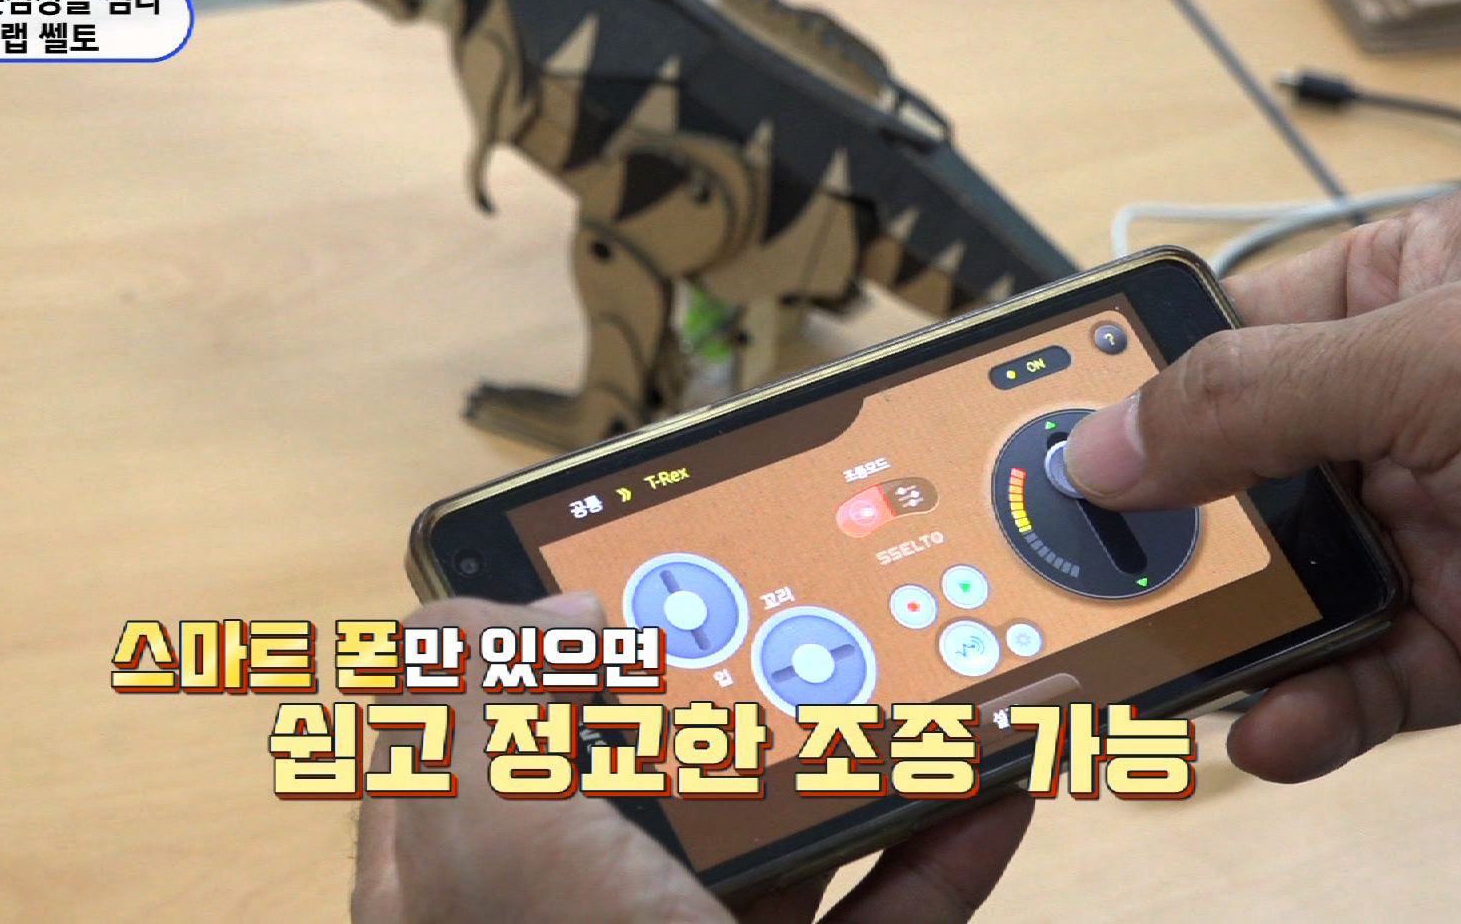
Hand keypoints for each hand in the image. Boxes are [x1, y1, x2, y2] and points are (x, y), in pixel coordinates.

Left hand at [353, 594, 1033, 921]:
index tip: (625, 572)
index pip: (478, 718)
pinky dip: (935, 862)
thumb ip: (479, 697)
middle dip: (735, 687)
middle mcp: (577, 917)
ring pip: (778, 848)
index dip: (536, 634)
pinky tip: (991, 792)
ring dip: (865, 763)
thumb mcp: (489, 843)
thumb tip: (548, 612)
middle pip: (650, 771)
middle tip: (805, 611)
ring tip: (927, 681)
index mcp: (470, 871)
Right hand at [1066, 187, 1460, 777]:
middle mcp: (1417, 407)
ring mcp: (1439, 531)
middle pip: (1238, 465)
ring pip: (1277, 584)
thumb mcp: (1445, 362)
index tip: (1050, 438)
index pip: (1236, 322)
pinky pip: (1348, 680)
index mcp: (1415, 291)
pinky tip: (1274, 729)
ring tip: (1155, 668)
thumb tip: (1102, 443)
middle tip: (1079, 574)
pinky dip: (1303, 712)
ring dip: (1221, 632)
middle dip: (1165, 527)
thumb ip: (1255, 393)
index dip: (1142, 378)